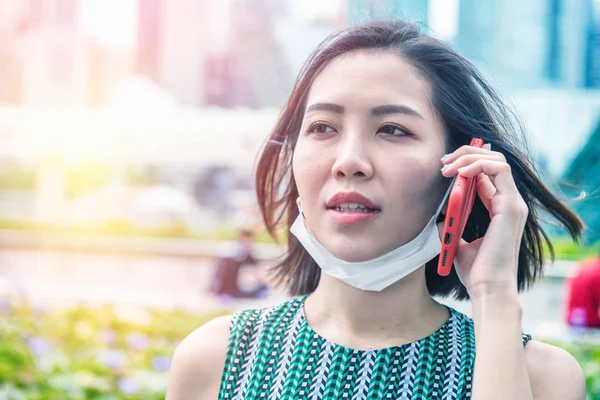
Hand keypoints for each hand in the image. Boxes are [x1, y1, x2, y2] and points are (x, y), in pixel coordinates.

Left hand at [438, 143, 528, 299]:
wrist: (487, 289)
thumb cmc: (475, 271)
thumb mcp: (458, 240)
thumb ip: (455, 222)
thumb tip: (440, 212)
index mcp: (498, 208)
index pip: (486, 173)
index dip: (465, 163)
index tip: (443, 167)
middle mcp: (509, 202)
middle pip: (493, 160)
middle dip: (467, 153)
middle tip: (444, 161)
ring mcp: (513, 203)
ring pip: (497, 159)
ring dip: (469, 156)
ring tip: (448, 166)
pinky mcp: (511, 207)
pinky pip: (498, 169)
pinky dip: (477, 165)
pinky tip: (459, 173)